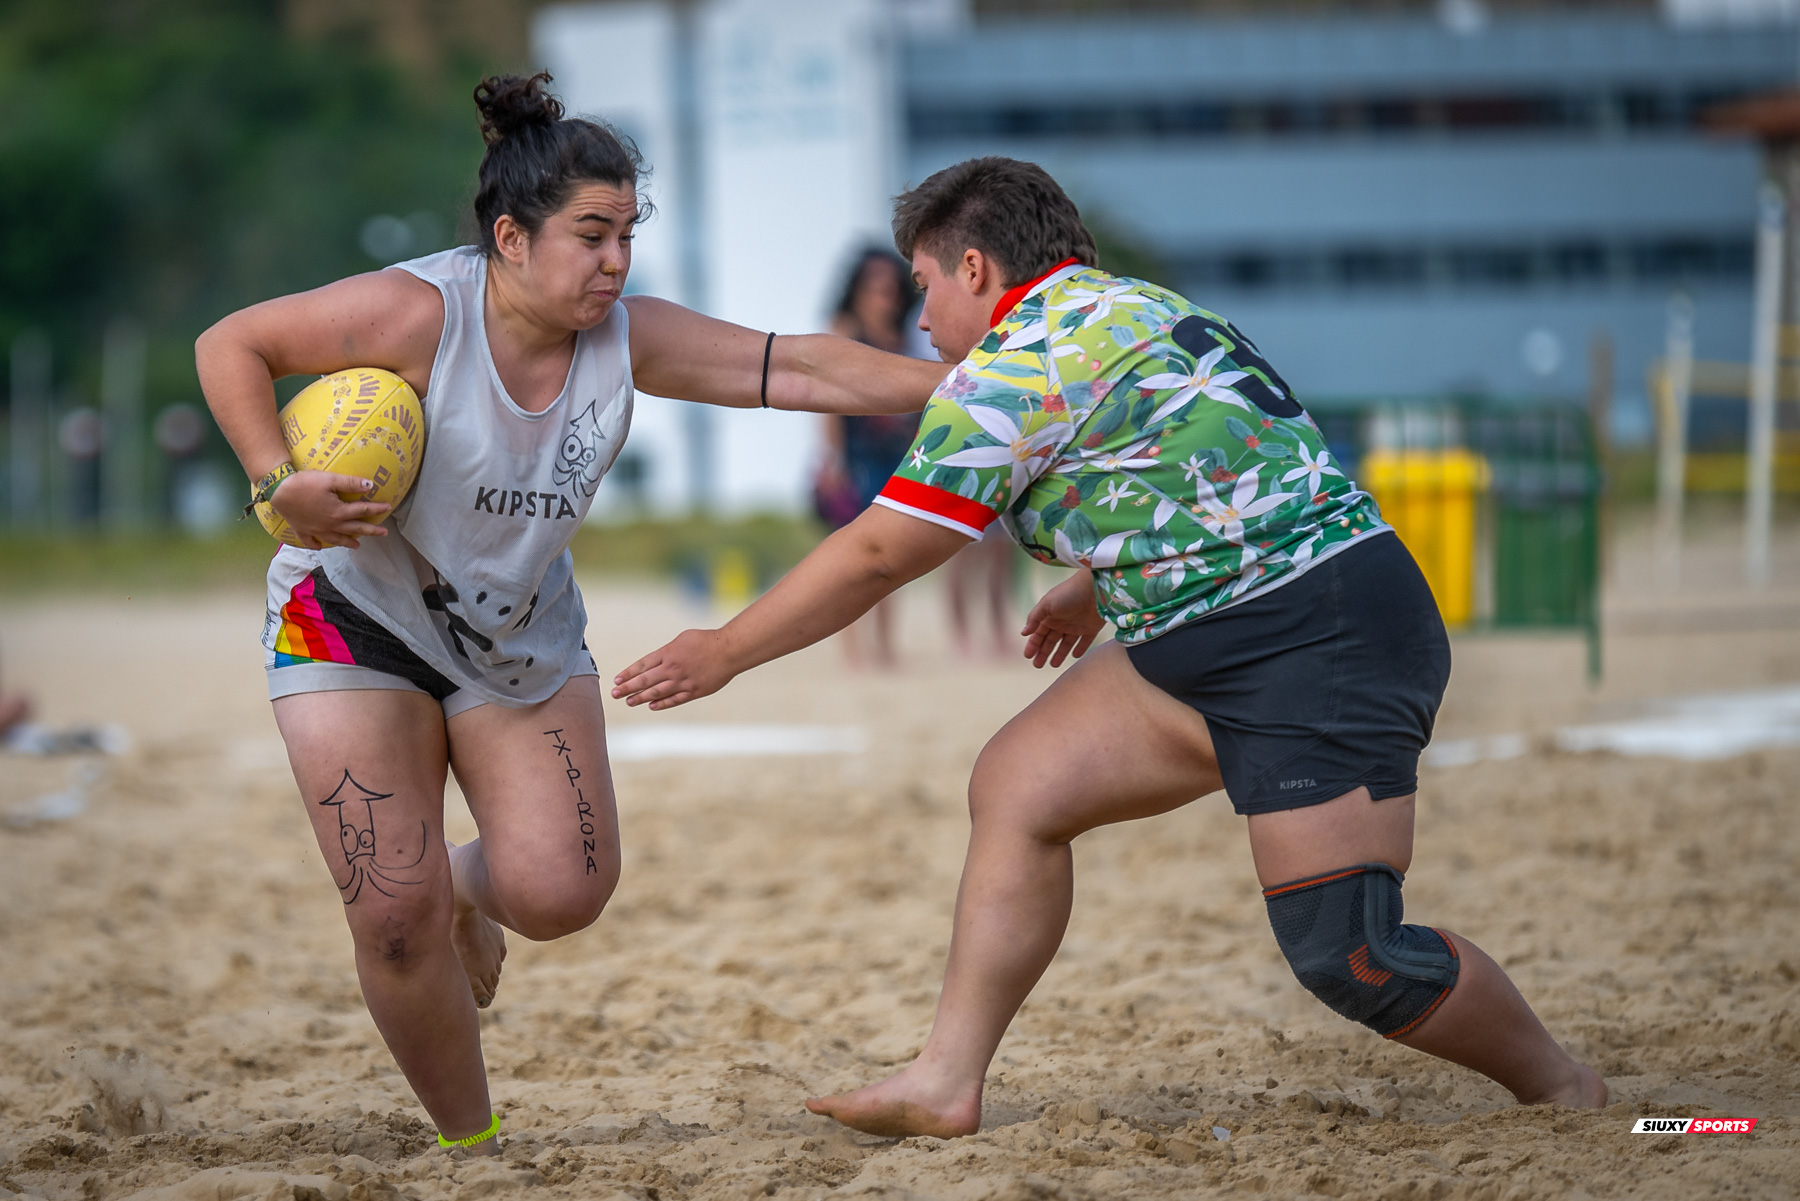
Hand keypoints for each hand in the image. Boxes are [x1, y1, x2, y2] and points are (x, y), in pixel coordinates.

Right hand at [269, 470, 392, 549]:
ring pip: (335, 539)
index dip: (376, 509)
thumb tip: (370, 485)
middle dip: (370, 531)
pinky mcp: (301, 530)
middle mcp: (330, 525)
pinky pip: (311, 542)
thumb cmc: (305, 483)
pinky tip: (321, 546)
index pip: (362, 511)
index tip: (388, 507)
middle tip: (383, 534)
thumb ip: (350, 484)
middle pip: (354, 529)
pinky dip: (317, 545)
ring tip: (357, 546)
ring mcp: (315, 530)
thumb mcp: (330, 480)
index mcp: (338, 513)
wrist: (278, 490)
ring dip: (347, 543)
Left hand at [612, 629, 735, 709]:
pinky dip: (662, 704)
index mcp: (668, 653)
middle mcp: (672, 668)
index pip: (642, 665)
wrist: (729, 650)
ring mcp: (683, 681)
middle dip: (628, 688)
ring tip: (629, 701)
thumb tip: (657, 660)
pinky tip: (652, 706)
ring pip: (657, 692)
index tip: (617, 680)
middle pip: (645, 680)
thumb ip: (668, 651)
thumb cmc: (706, 640)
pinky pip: (675, 699)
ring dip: (641, 698)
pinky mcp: (694, 691)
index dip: (628, 673)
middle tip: (614, 694)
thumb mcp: (682, 639)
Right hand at [1021, 572, 1104, 668]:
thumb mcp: (1047, 604)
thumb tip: (1024, 632)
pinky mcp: (1091, 628)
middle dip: (1043, 652)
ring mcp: (1077, 625)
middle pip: (1050, 640)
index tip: (1028, 656)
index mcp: (1050, 615)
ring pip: (1066, 643)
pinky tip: (1074, 656)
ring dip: (1059, 654)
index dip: (1033, 645)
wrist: (1095, 587)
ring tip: (1053, 665)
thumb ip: (1034, 618)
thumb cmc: (1068, 593)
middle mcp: (1062, 621)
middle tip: (1037, 665)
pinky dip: (1080, 649)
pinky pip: (1084, 641)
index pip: (1039, 633)